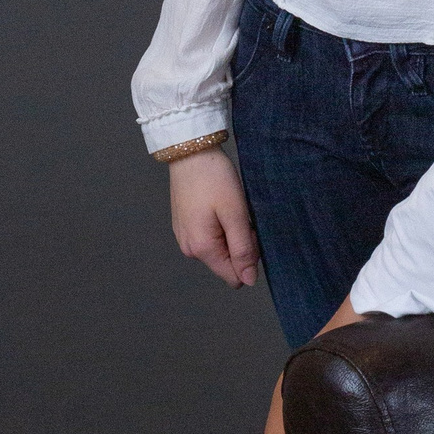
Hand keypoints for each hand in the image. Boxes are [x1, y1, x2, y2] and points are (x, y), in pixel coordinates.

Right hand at [168, 149, 260, 286]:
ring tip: (228, 207)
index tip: (248, 230)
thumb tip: (248, 281)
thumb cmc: (214, 178)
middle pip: (227, 262)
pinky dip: (219, 225)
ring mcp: (185, 237)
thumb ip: (243, 249)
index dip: (249, 258)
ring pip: (219, 249)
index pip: (234, 277)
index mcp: (202, 249)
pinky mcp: (184, 226)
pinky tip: (219, 205)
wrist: (190, 151)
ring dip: (230, 233)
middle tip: (240, 214)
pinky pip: (209, 237)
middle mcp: (189, 249)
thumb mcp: (235, 213)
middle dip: (240, 244)